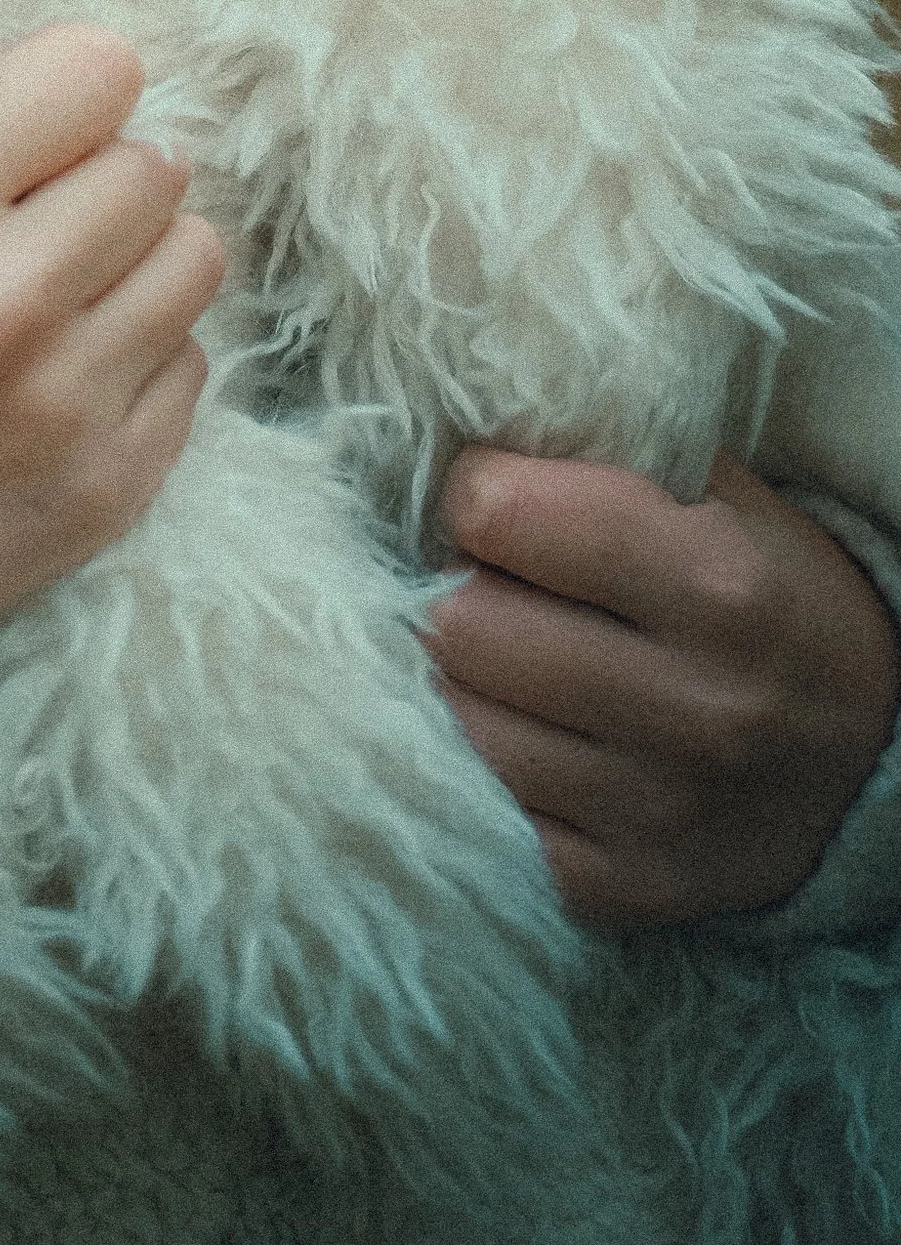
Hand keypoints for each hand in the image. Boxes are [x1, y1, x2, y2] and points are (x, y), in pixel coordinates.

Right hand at [0, 0, 225, 631]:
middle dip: (90, 168)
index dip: (53, 86)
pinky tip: (52, 367)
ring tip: (45, 282)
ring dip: (131, 255)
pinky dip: (137, 355)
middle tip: (13, 212)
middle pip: (155, 160)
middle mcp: (3, 297)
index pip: (99, 69)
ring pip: (194, 258)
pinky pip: (193, 366)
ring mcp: (64, 402)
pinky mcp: (105, 488)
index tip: (5, 125)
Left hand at [429, 446, 900, 925]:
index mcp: (717, 586)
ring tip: (510, 659)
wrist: (868, 752)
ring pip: (456, 722)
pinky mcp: (623, 890)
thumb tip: (459, 426)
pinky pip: (482, 815)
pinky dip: (482, 768)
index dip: (477, 491)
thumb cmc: (763, 591)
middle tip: (498, 584)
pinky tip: (525, 734)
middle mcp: (693, 708)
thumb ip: (600, 449)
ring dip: (464, 680)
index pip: (499, 513)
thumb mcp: (717, 496)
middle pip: (460, 624)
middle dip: (462, 587)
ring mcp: (657, 812)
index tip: (497, 498)